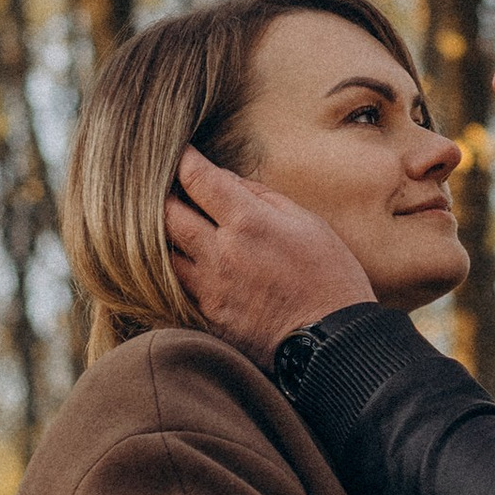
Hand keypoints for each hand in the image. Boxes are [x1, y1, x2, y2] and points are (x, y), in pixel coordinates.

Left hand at [166, 147, 374, 356]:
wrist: (333, 342)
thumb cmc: (331, 278)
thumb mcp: (308, 223)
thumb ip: (264, 198)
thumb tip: (229, 182)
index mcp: (248, 223)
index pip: (198, 180)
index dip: (182, 160)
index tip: (177, 152)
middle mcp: (220, 253)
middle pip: (166, 214)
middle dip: (160, 195)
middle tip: (161, 186)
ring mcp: (209, 288)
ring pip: (162, 253)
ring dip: (162, 236)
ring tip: (167, 224)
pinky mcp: (207, 317)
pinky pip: (177, 286)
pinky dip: (175, 270)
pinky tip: (181, 263)